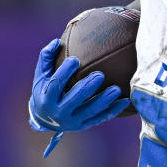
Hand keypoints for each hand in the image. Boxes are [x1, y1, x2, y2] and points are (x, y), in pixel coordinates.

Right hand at [29, 38, 130, 156]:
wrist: (44, 119)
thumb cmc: (44, 90)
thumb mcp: (41, 76)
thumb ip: (46, 58)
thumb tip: (57, 41)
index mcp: (46, 98)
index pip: (55, 84)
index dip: (65, 72)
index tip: (75, 59)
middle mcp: (59, 112)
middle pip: (74, 99)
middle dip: (87, 88)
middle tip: (100, 75)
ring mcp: (73, 120)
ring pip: (90, 110)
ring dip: (104, 100)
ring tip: (116, 89)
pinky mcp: (84, 124)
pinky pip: (101, 118)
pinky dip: (114, 110)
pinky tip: (125, 101)